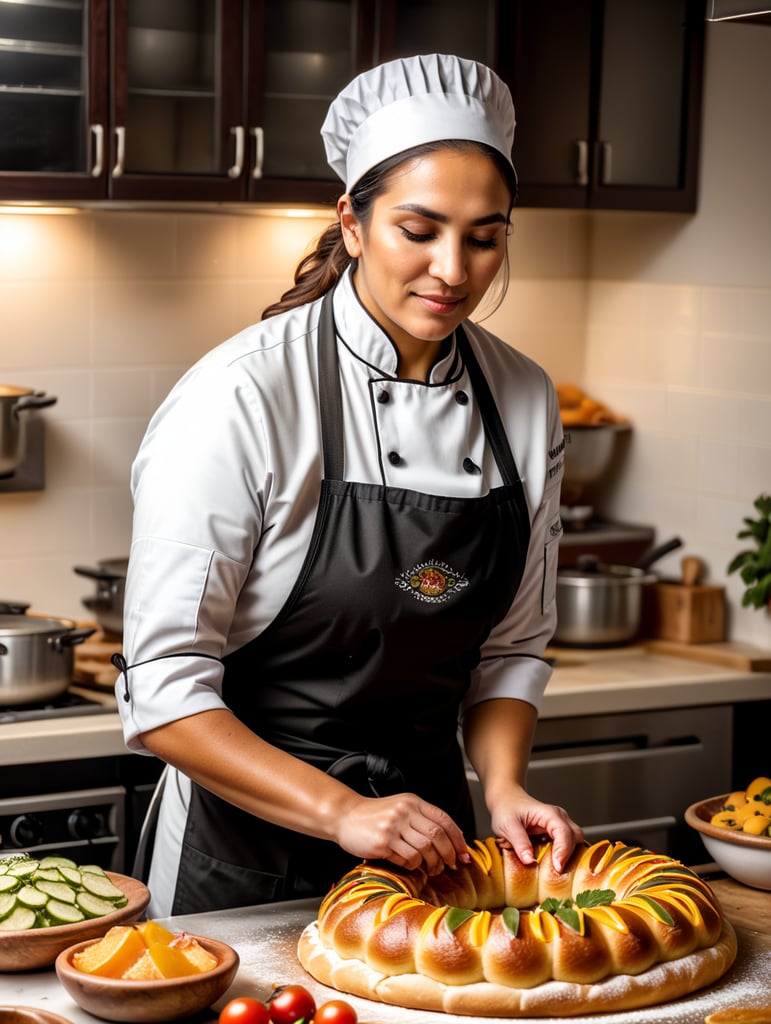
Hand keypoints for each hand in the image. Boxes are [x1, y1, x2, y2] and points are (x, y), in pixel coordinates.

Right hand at [333, 792, 469, 874]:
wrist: (345, 816)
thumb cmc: (375, 816)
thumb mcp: (401, 809)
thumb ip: (421, 820)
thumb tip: (450, 841)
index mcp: (413, 802)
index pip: (444, 819)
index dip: (458, 838)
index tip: (464, 853)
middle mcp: (405, 811)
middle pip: (437, 835)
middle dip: (449, 853)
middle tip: (451, 865)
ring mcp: (394, 826)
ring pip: (425, 848)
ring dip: (432, 863)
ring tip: (432, 869)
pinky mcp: (383, 842)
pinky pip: (408, 858)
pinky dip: (413, 865)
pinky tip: (409, 864)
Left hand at [489, 788, 583, 873]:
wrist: (506, 800)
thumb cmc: (507, 808)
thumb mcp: (508, 825)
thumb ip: (520, 842)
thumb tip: (530, 860)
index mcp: (549, 814)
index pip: (564, 833)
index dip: (563, 851)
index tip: (557, 868)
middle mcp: (559, 818)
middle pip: (576, 838)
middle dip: (570, 856)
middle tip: (557, 872)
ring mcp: (560, 826)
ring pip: (576, 842)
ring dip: (569, 857)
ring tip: (555, 870)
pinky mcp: (557, 834)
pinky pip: (568, 846)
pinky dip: (564, 856)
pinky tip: (552, 864)